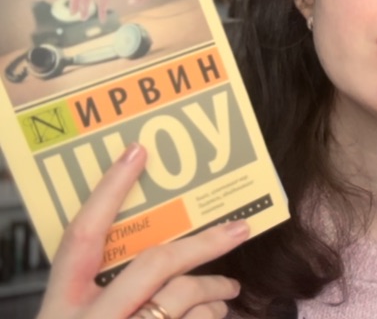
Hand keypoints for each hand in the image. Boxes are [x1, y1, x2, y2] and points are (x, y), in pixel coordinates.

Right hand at [36, 143, 249, 318]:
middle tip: (240, 229)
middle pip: (155, 264)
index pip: (82, 236)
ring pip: (185, 298)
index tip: (136, 151)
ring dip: (216, 291)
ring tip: (228, 293)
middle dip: (204, 243)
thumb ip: (104, 288)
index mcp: (60, 305)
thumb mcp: (79, 318)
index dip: (107, 192)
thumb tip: (161, 247)